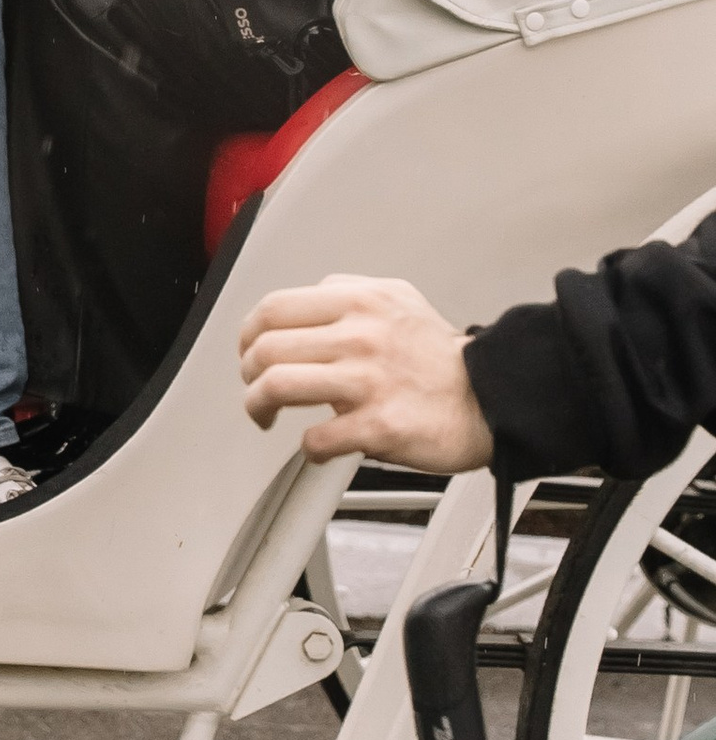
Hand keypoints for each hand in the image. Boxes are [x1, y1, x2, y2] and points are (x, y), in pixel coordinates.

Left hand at [238, 271, 493, 469]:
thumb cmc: (442, 358)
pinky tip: (317, 446)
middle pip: (267, 348)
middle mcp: (360, 336)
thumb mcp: (398, 298)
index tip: (248, 352)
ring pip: (277, 386)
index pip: (275, 307)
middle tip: (254, 387)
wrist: (491, 398)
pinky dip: (307, 447)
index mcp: (359, 302)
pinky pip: (316, 438)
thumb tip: (308, 298)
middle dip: (247, 373)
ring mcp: (368, 381)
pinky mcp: (378, 426)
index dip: (248, 333)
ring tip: (265, 416)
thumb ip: (348, 292)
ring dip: (258, 406)